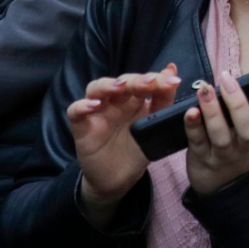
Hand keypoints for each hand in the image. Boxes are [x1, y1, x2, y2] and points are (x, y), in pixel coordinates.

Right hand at [68, 65, 181, 221]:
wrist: (119, 178)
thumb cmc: (137, 148)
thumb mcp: (154, 125)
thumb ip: (163, 100)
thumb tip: (172, 70)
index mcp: (135, 99)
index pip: (144, 81)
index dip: (157, 78)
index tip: (173, 80)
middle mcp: (116, 101)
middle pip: (122, 81)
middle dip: (137, 80)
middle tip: (150, 82)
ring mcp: (98, 111)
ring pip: (96, 88)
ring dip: (108, 85)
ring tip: (120, 86)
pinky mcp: (81, 126)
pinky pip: (75, 111)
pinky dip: (82, 105)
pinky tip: (94, 106)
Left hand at [183, 65, 248, 197]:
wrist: (229, 184)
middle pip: (247, 125)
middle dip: (238, 102)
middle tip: (227, 78)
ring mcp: (226, 152)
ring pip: (220, 133)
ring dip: (212, 111)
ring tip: (205, 90)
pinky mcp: (204, 157)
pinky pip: (198, 142)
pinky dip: (193, 127)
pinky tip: (189, 112)